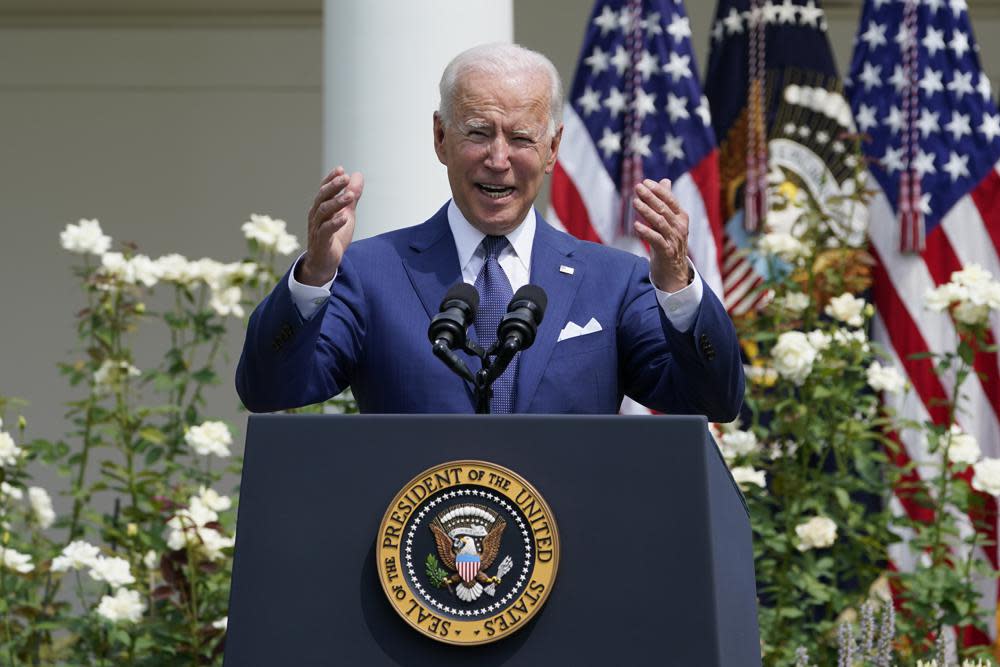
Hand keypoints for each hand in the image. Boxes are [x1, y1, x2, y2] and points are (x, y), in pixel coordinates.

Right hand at [297, 166, 364, 285]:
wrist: (324, 263)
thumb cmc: (333, 237)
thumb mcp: (346, 213)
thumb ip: (352, 196)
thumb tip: (358, 175)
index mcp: (321, 207)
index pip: (324, 189)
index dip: (331, 179)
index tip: (341, 169)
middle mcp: (316, 215)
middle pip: (322, 197)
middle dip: (333, 186)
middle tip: (345, 178)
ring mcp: (317, 228)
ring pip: (323, 212)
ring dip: (337, 203)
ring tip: (350, 196)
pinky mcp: (321, 242)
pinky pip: (326, 231)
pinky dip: (335, 223)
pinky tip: (345, 218)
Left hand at [632, 178, 690, 292]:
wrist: (674, 270)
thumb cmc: (669, 242)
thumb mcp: (670, 221)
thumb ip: (667, 202)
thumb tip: (665, 181)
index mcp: (681, 217)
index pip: (670, 200)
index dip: (658, 190)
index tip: (644, 182)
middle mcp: (679, 227)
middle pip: (664, 209)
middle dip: (650, 197)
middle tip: (637, 187)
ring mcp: (674, 239)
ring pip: (660, 222)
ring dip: (646, 211)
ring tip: (635, 202)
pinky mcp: (667, 252)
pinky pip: (656, 240)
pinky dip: (646, 232)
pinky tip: (636, 225)